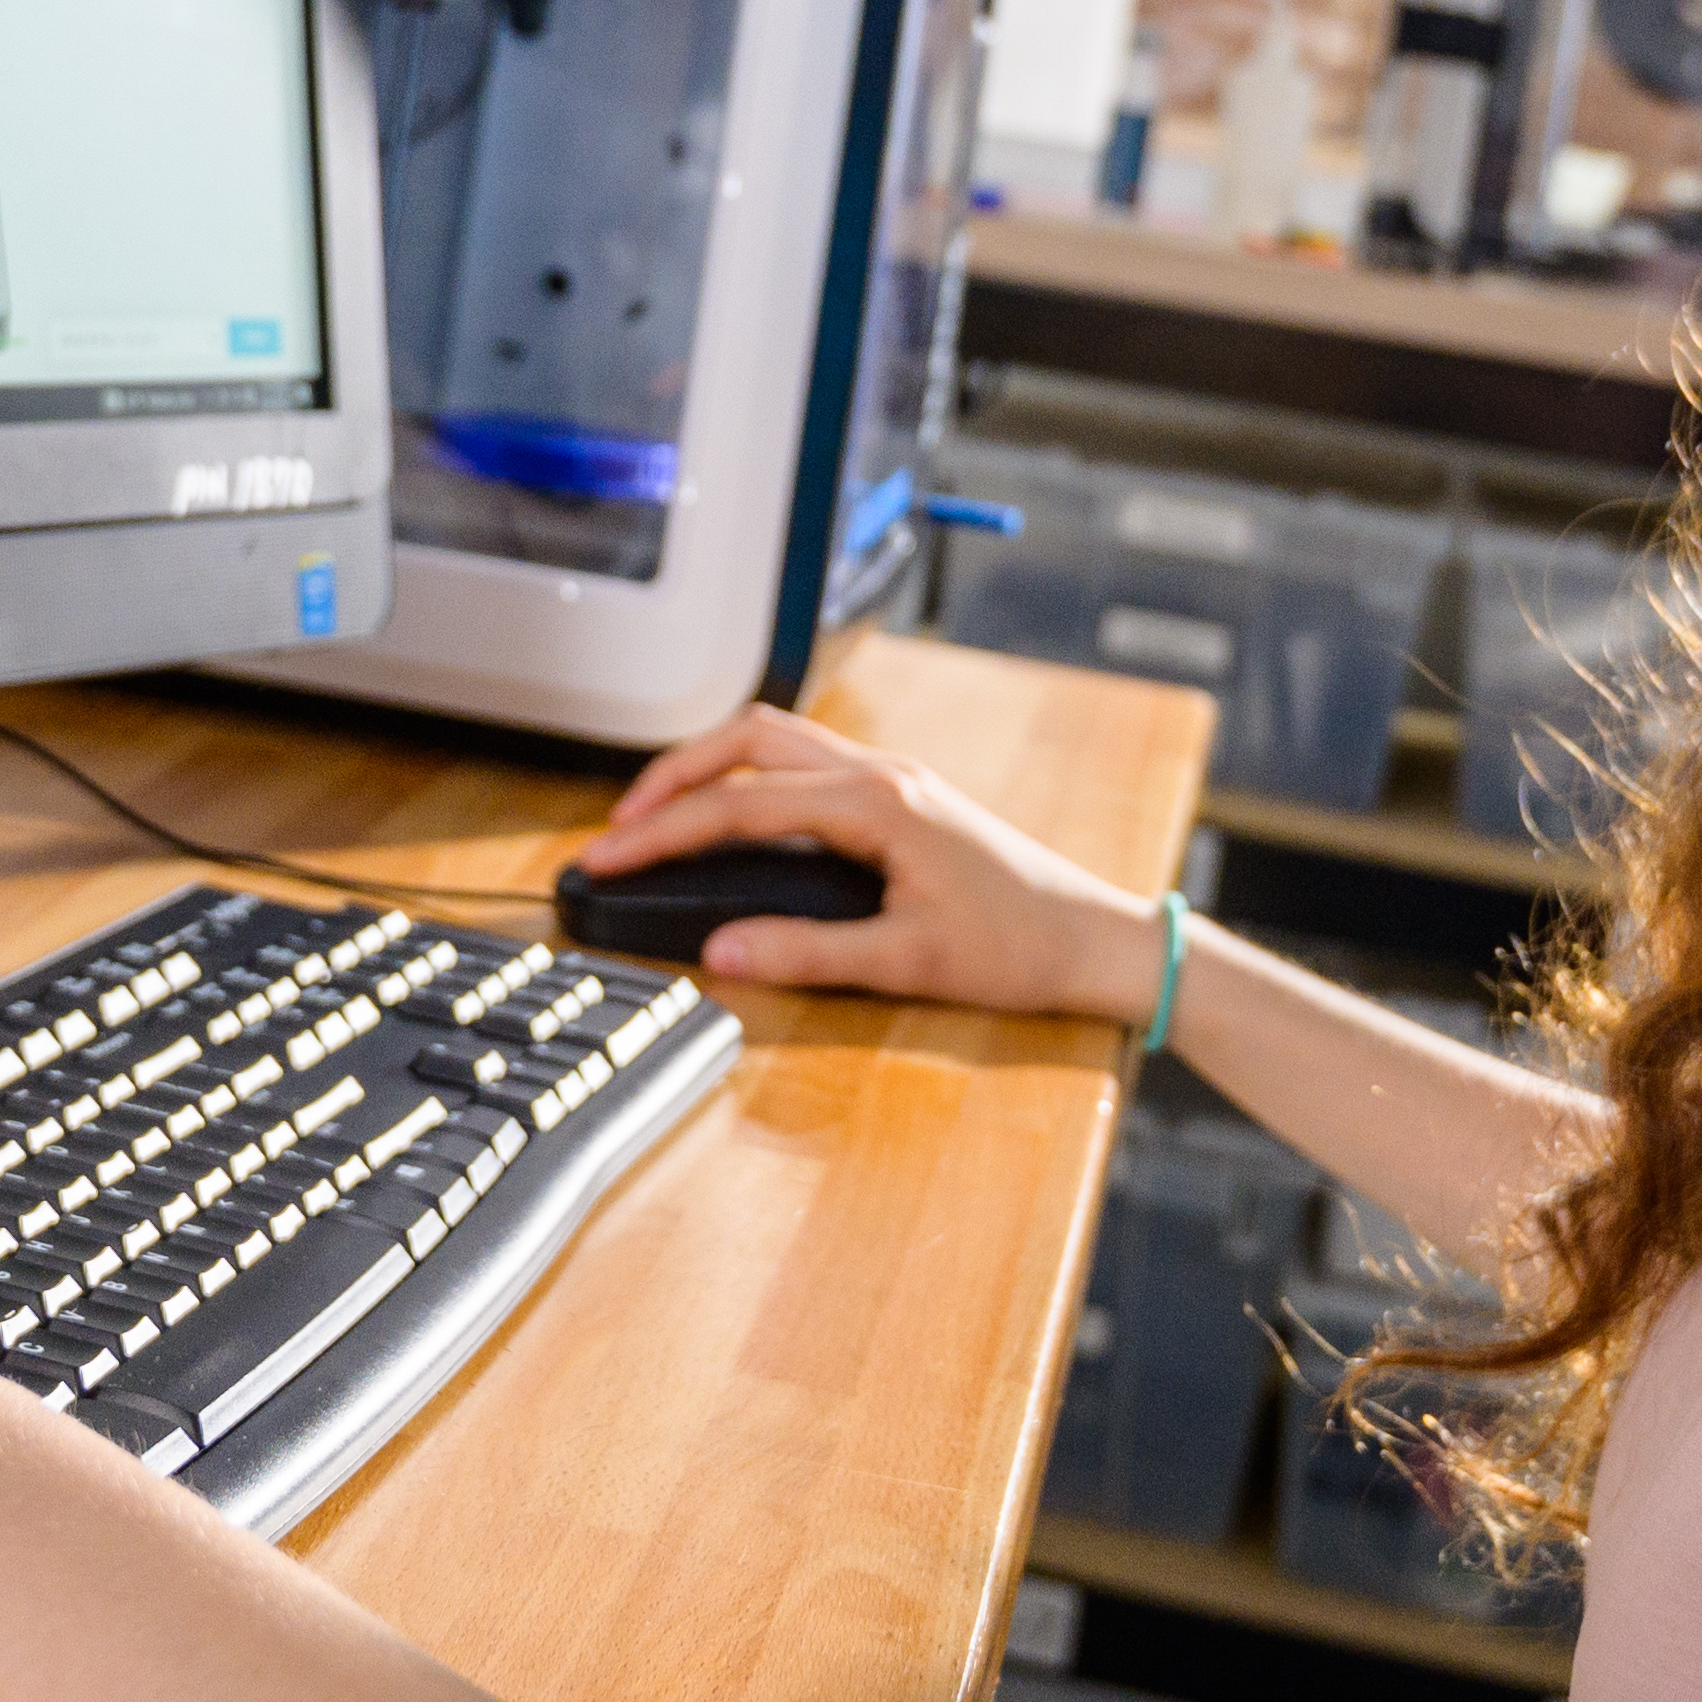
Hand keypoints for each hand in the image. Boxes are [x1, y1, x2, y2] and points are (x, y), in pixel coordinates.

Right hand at [590, 705, 1166, 1022]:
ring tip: (660, 814)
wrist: (1094, 938)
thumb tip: (721, 952)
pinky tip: (735, 814)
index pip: (739, 805)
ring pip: (776, 739)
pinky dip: (752, 776)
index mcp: (876, 803)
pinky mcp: (901, 795)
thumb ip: (807, 955)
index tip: (607, 857)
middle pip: (747, 739)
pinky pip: (805, 760)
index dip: (661, 833)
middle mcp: (881, 773)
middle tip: (620, 827)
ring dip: (711, 766)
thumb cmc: (1021, 946)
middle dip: (672, 775)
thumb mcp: (907, 962)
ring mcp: (893, 776)